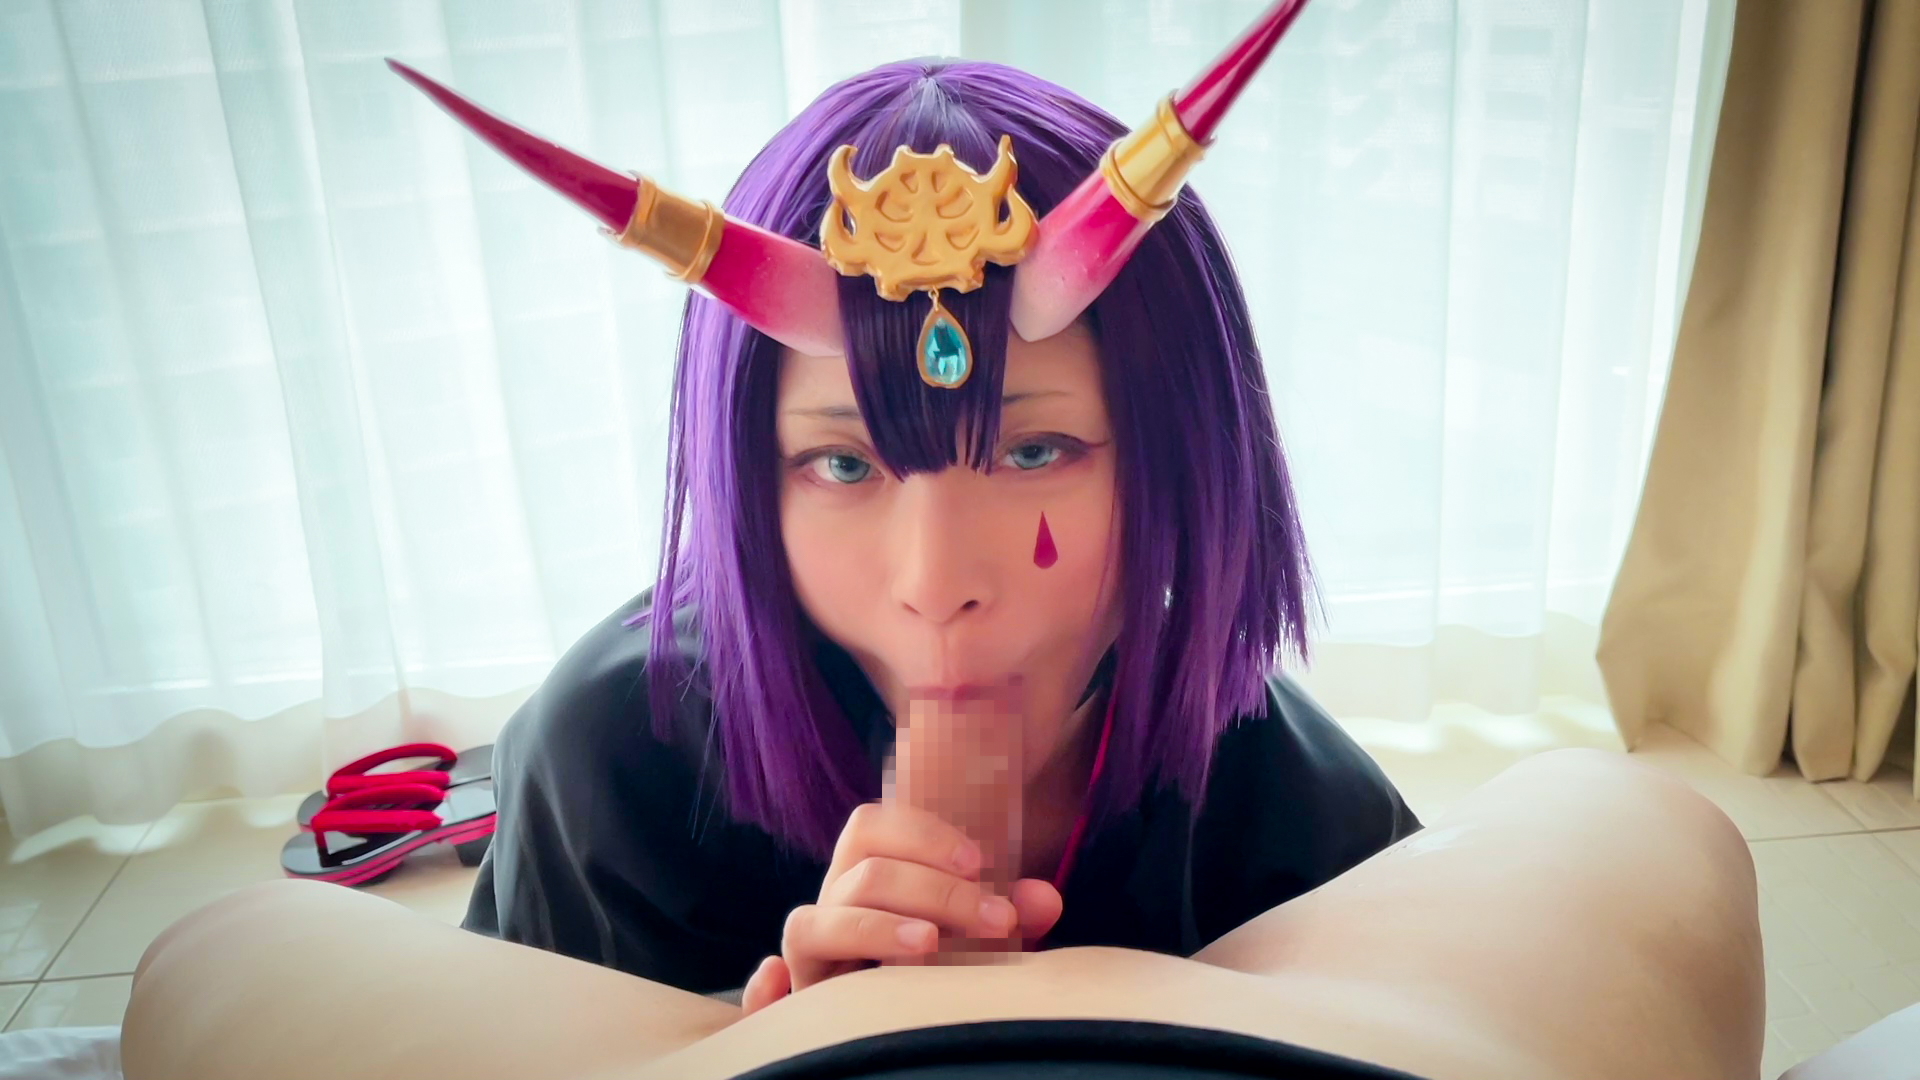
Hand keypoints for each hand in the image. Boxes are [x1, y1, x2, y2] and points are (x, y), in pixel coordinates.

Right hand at [739, 802, 1064, 1014]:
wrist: (914, 1031)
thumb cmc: (948, 969)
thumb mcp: (983, 939)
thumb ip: (1010, 913)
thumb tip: (1046, 897)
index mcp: (868, 876)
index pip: (872, 826)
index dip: (922, 835)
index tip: (979, 862)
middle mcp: (834, 905)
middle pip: (860, 871)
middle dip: (932, 889)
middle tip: (996, 920)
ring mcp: (814, 952)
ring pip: (816, 920)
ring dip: (874, 928)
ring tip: (929, 946)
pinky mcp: (802, 998)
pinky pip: (768, 991)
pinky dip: (765, 989)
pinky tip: (783, 985)